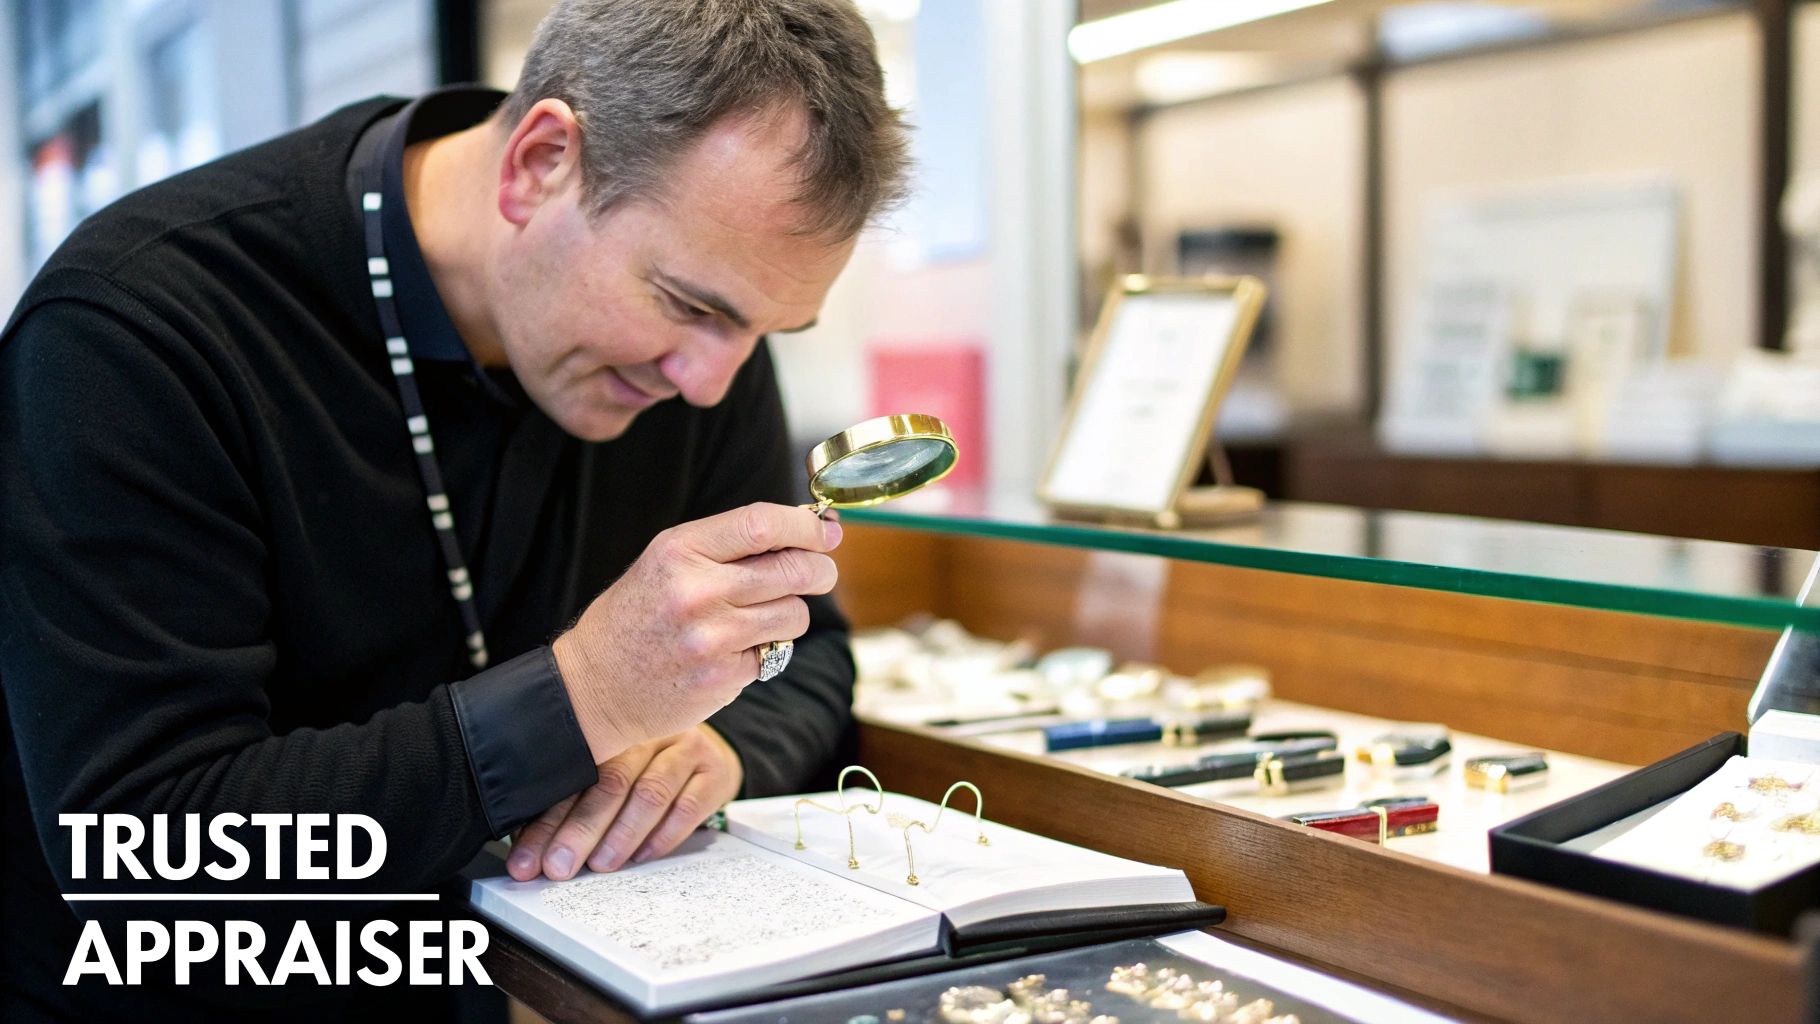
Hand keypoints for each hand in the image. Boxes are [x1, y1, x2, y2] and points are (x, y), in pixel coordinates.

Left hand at [507, 724, 744, 880]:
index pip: (572, 774)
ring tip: (601, 864)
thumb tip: (531, 848)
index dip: (547, 821)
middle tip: (559, 866)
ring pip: (650, 792)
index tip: (528, 859)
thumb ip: (573, 796)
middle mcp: (648, 732)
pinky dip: (663, 835)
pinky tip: (642, 856)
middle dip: (580, 830)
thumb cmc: (647, 765)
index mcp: (612, 726)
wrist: (709, 754)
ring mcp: (685, 749)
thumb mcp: (608, 766)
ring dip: (622, 834)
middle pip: (611, 780)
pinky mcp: (714, 772)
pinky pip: (688, 806)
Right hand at [553, 501, 839, 761]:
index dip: (807, 525)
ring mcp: (711, 638)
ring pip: (795, 614)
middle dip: (821, 569)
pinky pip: (774, 653)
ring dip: (791, 614)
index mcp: (680, 550)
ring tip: (758, 618)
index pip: (763, 524)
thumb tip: (808, 531)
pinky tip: (732, 651)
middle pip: (794, 569)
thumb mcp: (667, 563)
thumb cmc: (636, 617)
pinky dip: (765, 650)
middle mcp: (696, 591)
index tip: (826, 530)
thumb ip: (728, 545)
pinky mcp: (722, 678)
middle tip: (821, 572)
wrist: (592, 686)